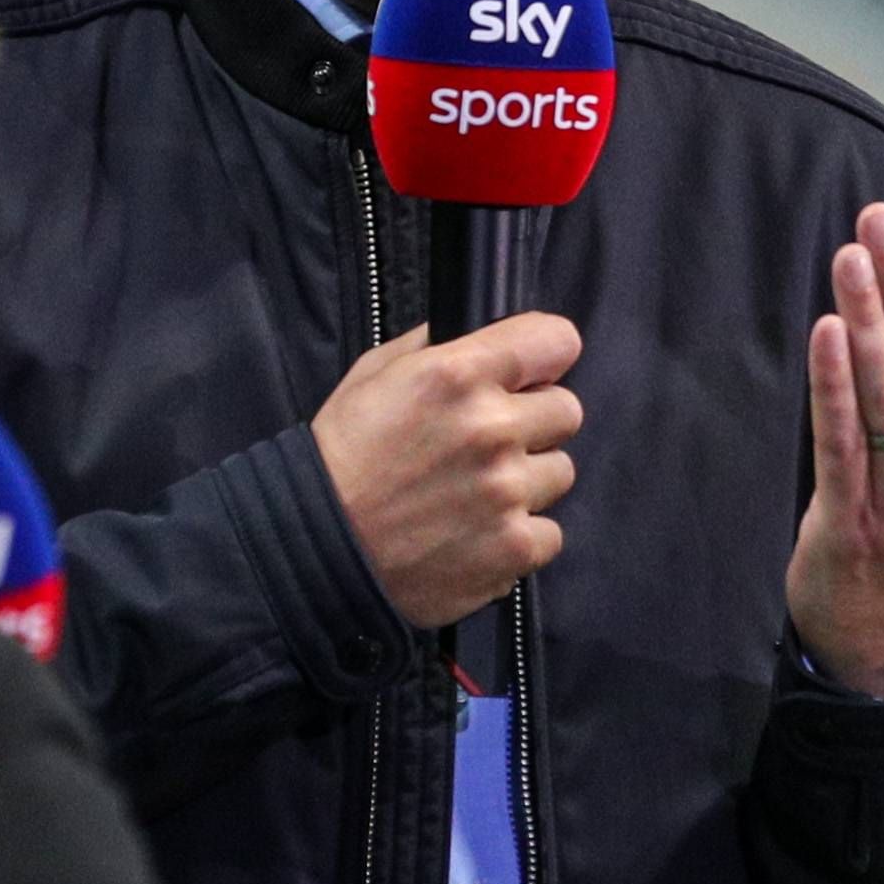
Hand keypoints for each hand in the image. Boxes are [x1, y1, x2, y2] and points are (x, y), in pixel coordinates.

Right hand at [314, 313, 584, 629]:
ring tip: (475, 494)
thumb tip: (485, 334)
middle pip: (567, 410)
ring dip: (527, 481)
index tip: (531, 373)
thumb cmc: (341, 459)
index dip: (544, 356)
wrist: (316, 549)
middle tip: (489, 444)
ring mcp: (507, 492)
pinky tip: (478, 533)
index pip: (556, 341)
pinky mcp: (515, 547)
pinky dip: (521, 536)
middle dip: (534, 422)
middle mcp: (491, 429)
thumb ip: (436, 347)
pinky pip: (550, 532)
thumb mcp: (375, 376)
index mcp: (457, 375)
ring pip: (559, 472)